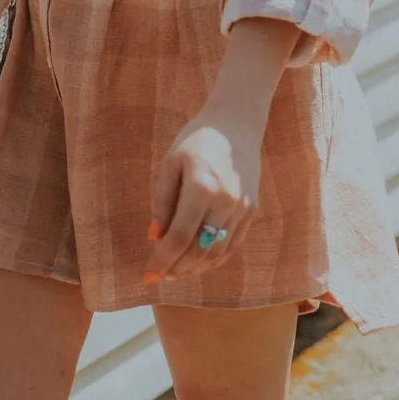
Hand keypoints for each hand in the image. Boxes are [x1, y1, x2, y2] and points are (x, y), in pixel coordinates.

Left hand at [144, 108, 260, 285]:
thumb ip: (162, 200)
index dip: (161, 261)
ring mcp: (242, 208)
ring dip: (194, 268)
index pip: (179, 237)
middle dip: (176, 269)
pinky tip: (198, 261)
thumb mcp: (171, 162)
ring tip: (175, 272)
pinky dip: (214, 259)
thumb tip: (154, 236)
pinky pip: (232, 245)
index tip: (147, 275)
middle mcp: (225, 202)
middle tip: (160, 276)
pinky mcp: (251, 210)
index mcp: (201, 187)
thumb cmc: (197, 140)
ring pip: (217, 253)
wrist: (237, 123)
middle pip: (199, 251)